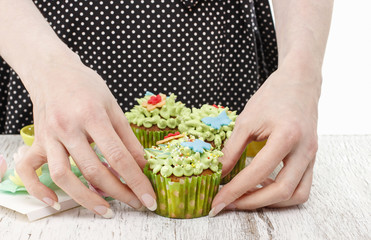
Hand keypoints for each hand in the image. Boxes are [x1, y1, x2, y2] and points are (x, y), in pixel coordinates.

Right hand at [15, 55, 156, 216]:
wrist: (53, 71)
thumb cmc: (87, 86)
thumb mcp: (113, 106)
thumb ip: (127, 137)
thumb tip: (142, 165)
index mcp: (93, 116)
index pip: (118, 157)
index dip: (136, 181)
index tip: (149, 198)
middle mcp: (68, 128)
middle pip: (93, 170)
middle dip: (118, 193)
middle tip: (135, 204)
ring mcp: (49, 136)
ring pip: (63, 176)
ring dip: (86, 199)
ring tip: (106, 210)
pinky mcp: (37, 141)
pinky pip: (29, 171)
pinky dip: (39, 190)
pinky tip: (55, 202)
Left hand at [210, 64, 320, 215]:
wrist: (299, 82)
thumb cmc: (272, 96)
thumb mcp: (246, 121)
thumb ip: (232, 149)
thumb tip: (218, 173)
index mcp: (287, 136)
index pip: (257, 173)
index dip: (234, 190)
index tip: (217, 201)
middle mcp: (304, 150)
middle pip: (282, 192)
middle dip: (252, 203)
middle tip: (230, 204)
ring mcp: (312, 156)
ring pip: (297, 195)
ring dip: (271, 202)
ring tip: (246, 197)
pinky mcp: (312, 158)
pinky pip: (302, 186)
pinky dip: (282, 193)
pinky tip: (263, 186)